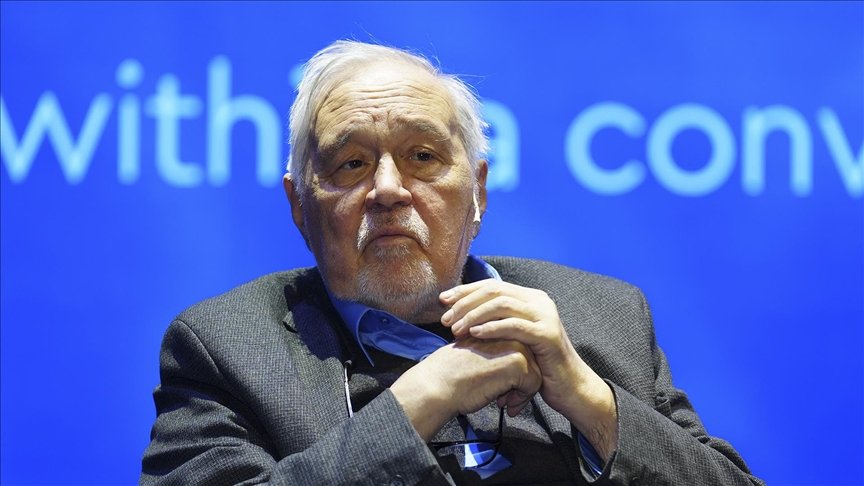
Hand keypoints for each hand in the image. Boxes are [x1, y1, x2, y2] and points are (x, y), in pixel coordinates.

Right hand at [390, 337, 541, 441]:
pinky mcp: (518, 362)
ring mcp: (515, 345)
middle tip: (504, 397)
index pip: (522, 349)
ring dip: (522, 392)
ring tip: (504, 402)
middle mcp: (509, 330)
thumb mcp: (478, 351)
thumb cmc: (452, 372)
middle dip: (521, 383)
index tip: (501, 387)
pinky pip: (533, 385)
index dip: (514, 372)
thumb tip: (517, 365)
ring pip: (536, 373)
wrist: (439, 383)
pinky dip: (521, 399)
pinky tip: (502, 403)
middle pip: (533, 360)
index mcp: (498, 325)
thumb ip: (497, 350)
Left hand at [439, 279, 617, 459]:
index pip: (492, 285)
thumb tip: (462, 314)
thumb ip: (497, 322)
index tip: (442, 300)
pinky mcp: (548, 335)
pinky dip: (492, 328)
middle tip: (445, 318)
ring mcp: (545, 316)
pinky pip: (515, 326)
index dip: (465, 291)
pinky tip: (474, 334)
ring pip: (502, 304)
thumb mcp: (514, 339)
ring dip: (474, 315)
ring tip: (456, 329)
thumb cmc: (537, 365)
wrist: (570, 388)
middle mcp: (539, 301)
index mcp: (530, 298)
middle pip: (494, 290)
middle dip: (465, 302)